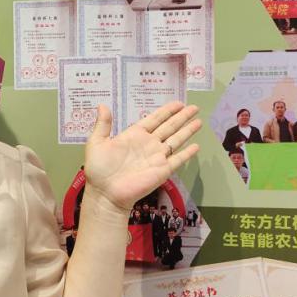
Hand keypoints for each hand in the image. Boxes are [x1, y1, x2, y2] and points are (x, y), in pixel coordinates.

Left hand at [83, 101, 200, 213]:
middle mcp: (149, 144)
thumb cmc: (99, 169)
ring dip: (187, 131)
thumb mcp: (96, 142)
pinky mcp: (162, 171)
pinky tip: (196, 146)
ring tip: (199, 121)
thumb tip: (102, 105)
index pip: (155, 119)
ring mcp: (157, 157)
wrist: (106, 193)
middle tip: (194, 107)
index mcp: (135, 135)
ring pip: (176, 140)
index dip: (167, 111)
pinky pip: (178, 159)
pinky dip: (187, 153)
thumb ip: (103, 124)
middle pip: (169, 126)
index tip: (178, 103)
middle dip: (182, 117)